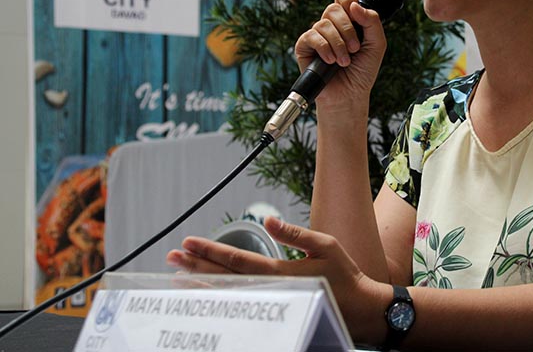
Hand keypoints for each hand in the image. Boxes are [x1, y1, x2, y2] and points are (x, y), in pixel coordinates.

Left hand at [166, 217, 389, 343]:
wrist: (360, 310)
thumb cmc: (346, 276)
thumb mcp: (325, 246)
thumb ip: (296, 234)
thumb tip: (270, 221)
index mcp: (283, 272)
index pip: (238, 260)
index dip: (211, 251)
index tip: (188, 242)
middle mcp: (273, 290)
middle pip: (226, 278)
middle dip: (198, 266)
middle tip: (173, 258)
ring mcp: (273, 302)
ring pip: (230, 293)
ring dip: (204, 282)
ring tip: (180, 274)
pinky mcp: (277, 309)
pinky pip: (242, 302)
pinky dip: (221, 295)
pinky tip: (208, 289)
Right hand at [294, 0, 386, 109]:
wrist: (350, 94)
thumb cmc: (363, 70)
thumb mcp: (377, 44)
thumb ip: (372, 21)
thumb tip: (354, 5)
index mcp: (348, 20)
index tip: (355, 12)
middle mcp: (331, 24)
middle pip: (334, 8)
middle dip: (347, 30)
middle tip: (355, 49)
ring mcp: (317, 34)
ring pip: (324, 24)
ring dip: (338, 44)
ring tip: (344, 62)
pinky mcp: (304, 46)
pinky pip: (312, 36)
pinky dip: (324, 48)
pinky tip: (330, 61)